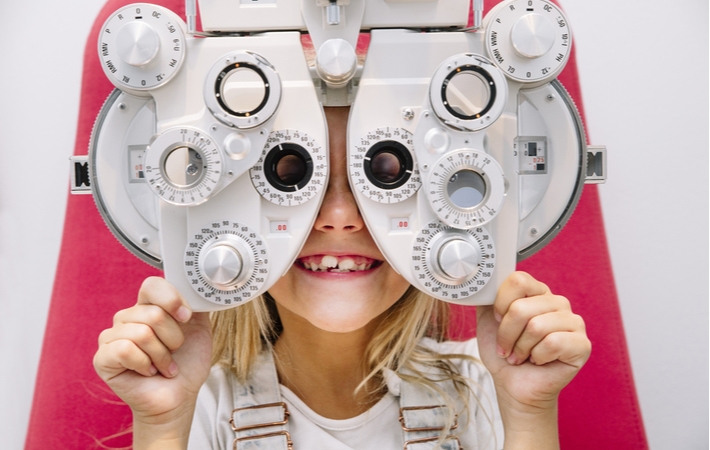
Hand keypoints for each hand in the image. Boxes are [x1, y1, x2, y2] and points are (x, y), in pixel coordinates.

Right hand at [93, 277, 211, 437]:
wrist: (180, 396)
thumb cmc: (187, 364)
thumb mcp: (199, 327)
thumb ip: (196, 303)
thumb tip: (196, 288)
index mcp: (148, 306)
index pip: (152, 285)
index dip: (172, 300)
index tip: (186, 317)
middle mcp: (127, 317)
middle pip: (153, 313)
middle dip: (173, 338)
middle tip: (174, 352)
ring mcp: (112, 337)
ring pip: (142, 333)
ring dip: (162, 355)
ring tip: (163, 365)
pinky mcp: (102, 358)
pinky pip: (125, 350)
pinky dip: (144, 364)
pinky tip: (147, 372)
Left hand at [477, 272, 590, 444]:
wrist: (513, 384)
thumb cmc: (503, 352)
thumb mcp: (487, 319)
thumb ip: (487, 296)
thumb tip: (485, 282)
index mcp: (537, 292)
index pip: (518, 280)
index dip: (501, 304)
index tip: (498, 321)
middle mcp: (558, 302)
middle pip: (522, 308)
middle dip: (507, 334)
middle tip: (508, 347)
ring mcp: (573, 322)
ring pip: (536, 326)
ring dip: (521, 347)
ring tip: (522, 355)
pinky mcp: (582, 344)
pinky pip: (553, 343)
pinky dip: (538, 356)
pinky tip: (539, 361)